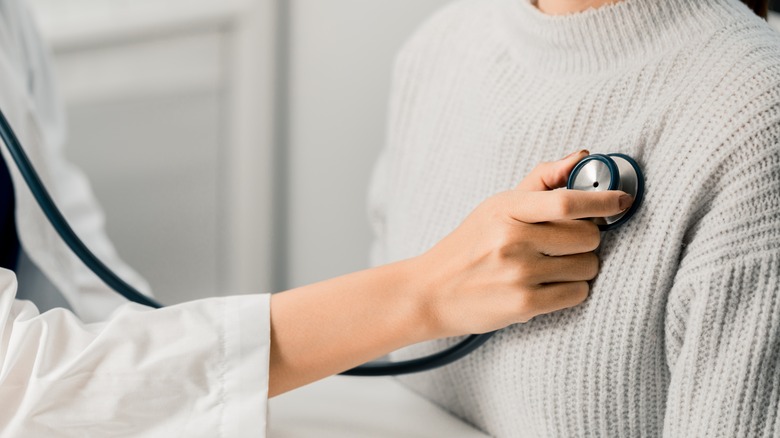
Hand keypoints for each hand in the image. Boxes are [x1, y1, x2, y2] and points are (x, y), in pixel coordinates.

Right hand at [414, 150, 632, 337]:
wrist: (431, 291)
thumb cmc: (468, 246)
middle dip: (588, 240)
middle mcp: (513, 240)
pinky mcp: (523, 305)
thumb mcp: (495, 207)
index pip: (568, 200)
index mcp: (507, 209)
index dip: (603, 200)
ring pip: (587, 266)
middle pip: (588, 236)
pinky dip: (571, 289)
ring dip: (580, 266)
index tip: (622, 201)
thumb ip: (541, 181)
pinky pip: (577, 294)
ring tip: (553, 266)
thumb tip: (582, 156)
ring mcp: (518, 274)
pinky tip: (548, 285)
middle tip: (568, 243)